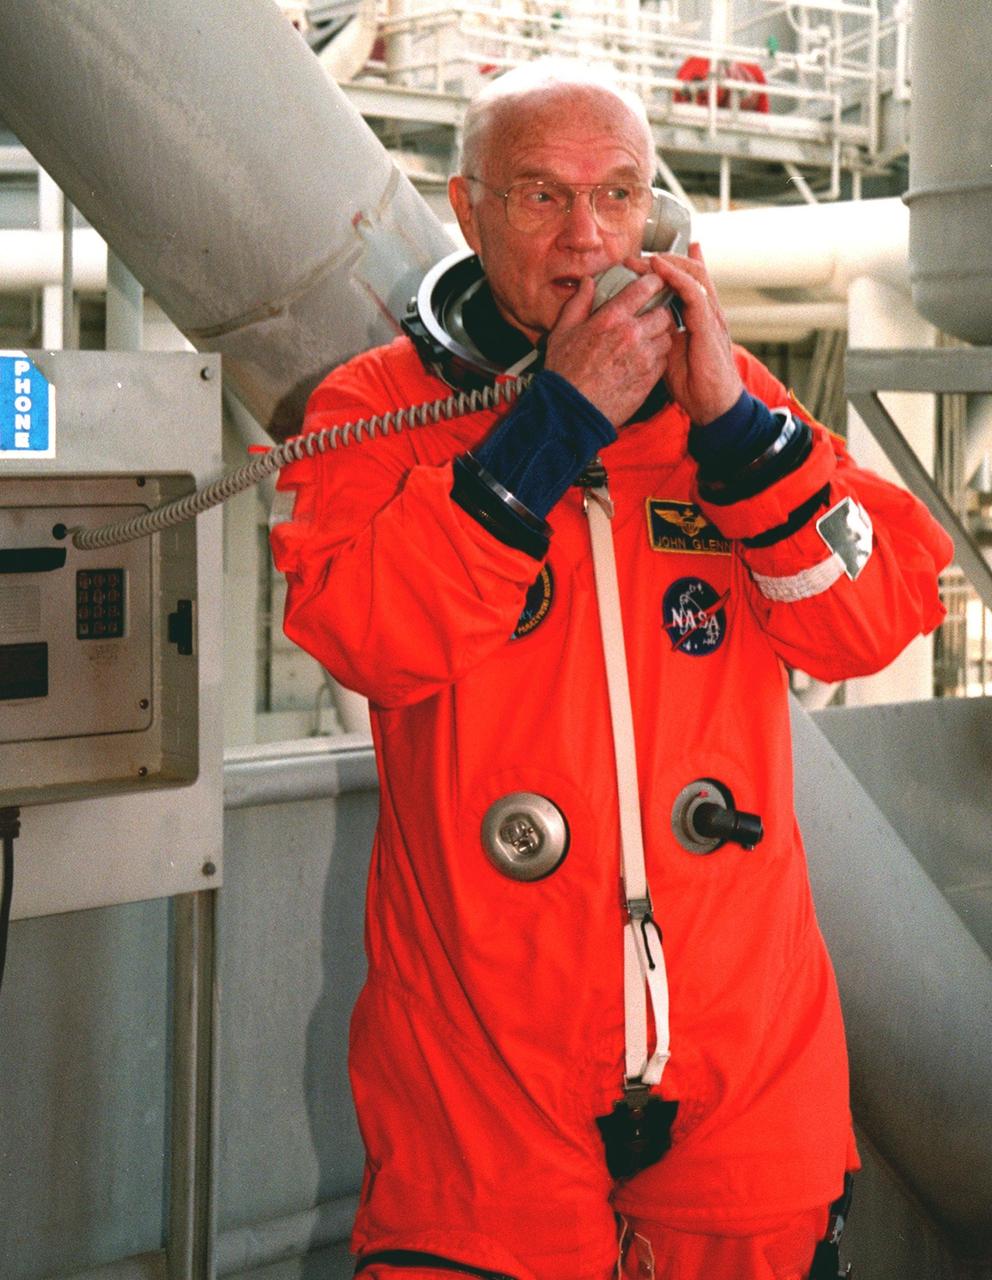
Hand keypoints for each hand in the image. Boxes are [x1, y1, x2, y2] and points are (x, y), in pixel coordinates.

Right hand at [544, 274, 675, 426]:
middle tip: (651, 316)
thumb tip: (588, 283)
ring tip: (646, 341)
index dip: (654, 283)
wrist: (571, 411)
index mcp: (611, 318)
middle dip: (659, 313)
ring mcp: (643, 358)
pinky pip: (663, 361)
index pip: (646, 288)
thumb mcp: (563, 331)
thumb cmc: (564, 373)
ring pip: (666, 338)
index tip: (654, 284)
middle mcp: (631, 335)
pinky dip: (657, 359)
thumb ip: (578, 303)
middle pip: (663, 314)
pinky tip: (643, 360)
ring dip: (659, 337)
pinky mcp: (649, 379)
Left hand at [627, 244, 743, 424]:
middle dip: (664, 260)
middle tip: (636, 257)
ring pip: (694, 276)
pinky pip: (695, 293)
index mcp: (699, 315)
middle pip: (691, 271)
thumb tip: (640, 320)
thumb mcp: (670, 351)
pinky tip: (660, 270)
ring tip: (645, 258)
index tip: (640, 262)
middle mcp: (708, 310)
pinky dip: (677, 278)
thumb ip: (661, 331)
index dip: (668, 267)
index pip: (687, 281)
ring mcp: (711, 316)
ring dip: (668, 263)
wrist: (713, 405)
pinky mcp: (709, 326)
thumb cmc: (693, 381)